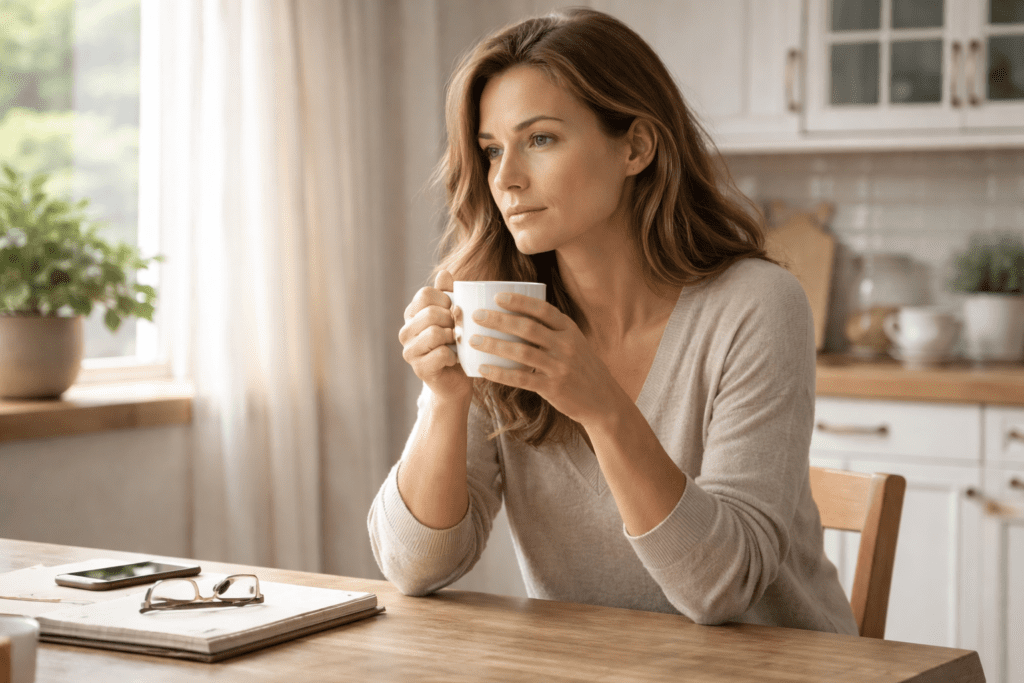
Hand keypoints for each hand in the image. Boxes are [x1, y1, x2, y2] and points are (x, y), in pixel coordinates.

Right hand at [399, 270, 472, 400]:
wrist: (457, 381)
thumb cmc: (458, 345)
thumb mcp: (455, 316)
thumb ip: (449, 294)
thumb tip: (444, 273)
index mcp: (412, 314)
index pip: (426, 294)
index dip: (446, 300)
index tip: (455, 312)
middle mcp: (405, 331)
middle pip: (430, 313)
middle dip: (452, 320)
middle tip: (459, 331)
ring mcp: (409, 351)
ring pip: (435, 333)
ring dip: (453, 338)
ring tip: (457, 344)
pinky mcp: (419, 369)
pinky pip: (441, 353)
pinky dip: (454, 356)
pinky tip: (454, 359)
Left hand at [468, 293, 624, 426]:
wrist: (603, 400)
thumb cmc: (582, 368)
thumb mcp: (574, 343)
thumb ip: (552, 331)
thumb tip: (518, 316)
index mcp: (569, 330)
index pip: (542, 310)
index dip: (519, 302)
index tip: (497, 297)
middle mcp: (565, 345)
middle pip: (527, 328)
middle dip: (499, 320)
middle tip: (476, 315)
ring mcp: (559, 367)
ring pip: (521, 352)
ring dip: (494, 345)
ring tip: (473, 340)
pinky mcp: (552, 388)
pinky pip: (521, 378)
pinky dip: (500, 373)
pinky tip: (483, 368)